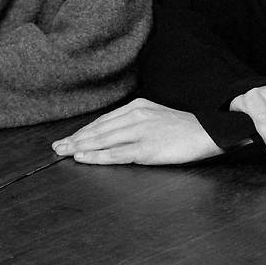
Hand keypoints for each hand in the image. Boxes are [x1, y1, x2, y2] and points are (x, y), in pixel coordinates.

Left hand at [51, 98, 223, 164]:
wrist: (209, 131)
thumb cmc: (184, 128)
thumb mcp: (157, 116)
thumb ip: (136, 121)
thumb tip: (115, 132)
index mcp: (138, 106)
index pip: (104, 120)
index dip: (84, 130)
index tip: (69, 137)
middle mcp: (136, 116)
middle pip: (99, 129)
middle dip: (76, 138)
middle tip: (56, 146)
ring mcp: (140, 132)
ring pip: (102, 140)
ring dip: (80, 147)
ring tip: (63, 152)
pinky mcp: (146, 148)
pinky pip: (116, 153)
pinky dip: (96, 156)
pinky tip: (83, 158)